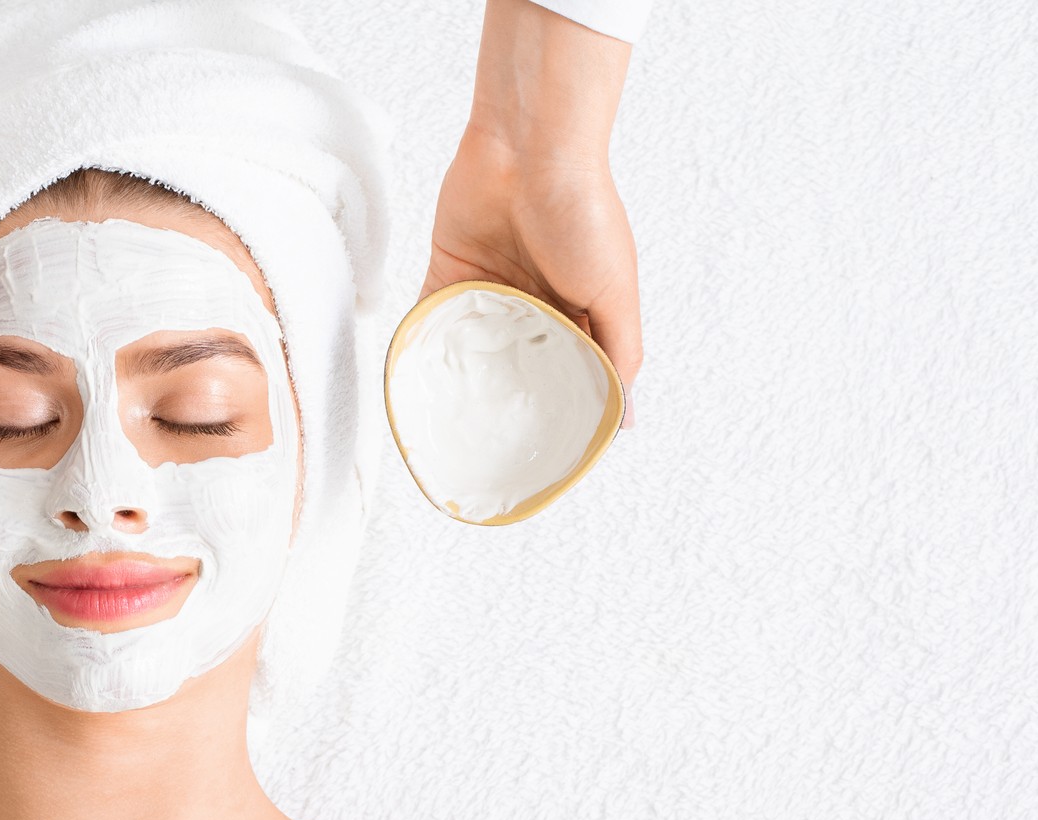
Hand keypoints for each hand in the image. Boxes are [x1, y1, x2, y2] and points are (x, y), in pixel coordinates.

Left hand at [424, 123, 640, 427]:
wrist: (531, 149)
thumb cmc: (585, 213)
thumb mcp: (615, 293)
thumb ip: (620, 352)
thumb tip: (625, 418)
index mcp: (577, 313)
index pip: (565, 375)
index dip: (555, 412)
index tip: (543, 453)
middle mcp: (531, 305)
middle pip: (512, 367)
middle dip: (501, 403)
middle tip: (487, 452)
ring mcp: (488, 290)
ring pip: (468, 349)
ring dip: (457, 381)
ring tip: (444, 429)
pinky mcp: (447, 272)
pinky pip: (428, 318)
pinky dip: (419, 347)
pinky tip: (412, 384)